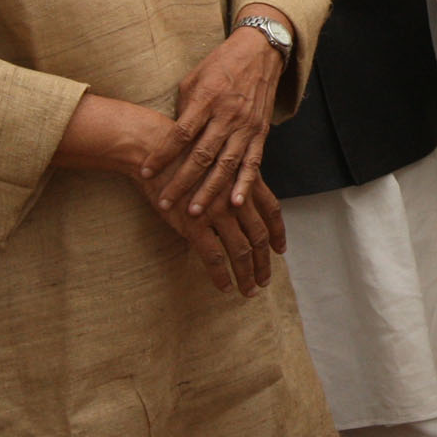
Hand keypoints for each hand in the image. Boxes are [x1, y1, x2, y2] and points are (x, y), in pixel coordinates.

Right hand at [141, 164, 284, 295]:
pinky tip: (224, 288)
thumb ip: (231, 179)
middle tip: (265, 279)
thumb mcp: (218, 159)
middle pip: (260, 235)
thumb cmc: (183, 151)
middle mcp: (238, 197)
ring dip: (247, 274)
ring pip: (242, 250)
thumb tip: (237, 200)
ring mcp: (218, 212)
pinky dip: (222, 275)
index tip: (281, 250)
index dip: (278, 232)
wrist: (155, 146)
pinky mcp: (195, 224)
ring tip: (249, 291)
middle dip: (264, 261)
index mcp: (246, 180)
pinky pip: (214, 257)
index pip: (272, 210)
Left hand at [146, 16, 287, 217]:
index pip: (180, 134)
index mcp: (206, 99)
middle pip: (201, 155)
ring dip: (210, 190)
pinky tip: (236, 202)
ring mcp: (246, 125)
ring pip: (226, 164)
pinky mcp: (261, 132)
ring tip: (194, 212)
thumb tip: (171, 140)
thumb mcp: (193, 80)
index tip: (144, 173)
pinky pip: (253, 162)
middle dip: (181, 181)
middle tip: (164, 202)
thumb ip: (184, 110)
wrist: (260, 51)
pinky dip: (245, 184)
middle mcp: (227, 114)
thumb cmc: (220, 65)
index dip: (162, 155)